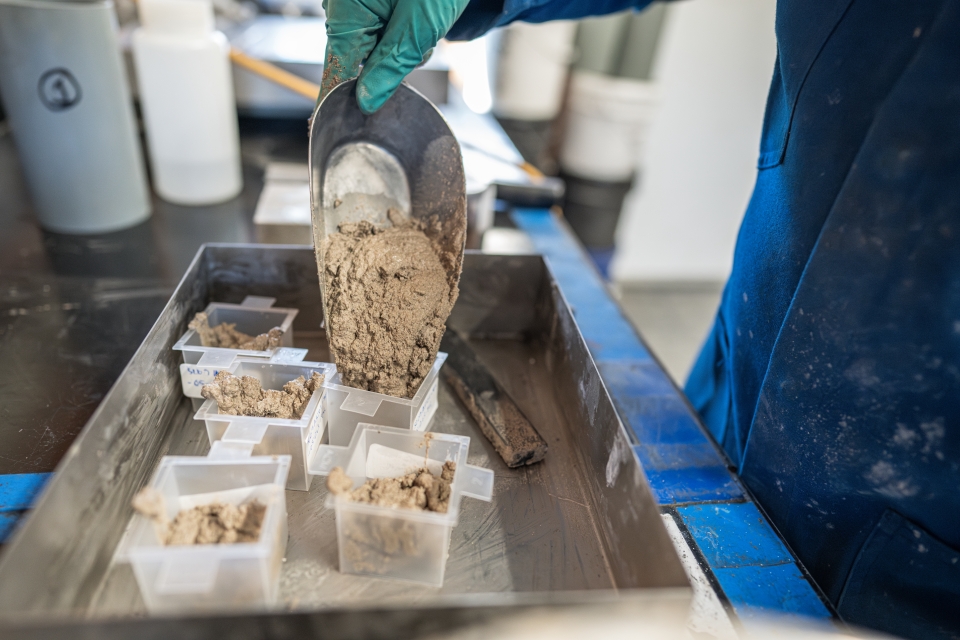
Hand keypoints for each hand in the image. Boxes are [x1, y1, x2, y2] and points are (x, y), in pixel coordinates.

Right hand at [319, 0, 469, 113]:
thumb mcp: (418, 28)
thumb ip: (390, 68)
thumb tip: (366, 101)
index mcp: (346, 10)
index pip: (336, 68)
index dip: (338, 99)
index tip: (327, 127)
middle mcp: (343, 6)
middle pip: (356, 60)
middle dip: (389, 63)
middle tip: (419, 41)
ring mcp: (357, 4)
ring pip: (374, 49)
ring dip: (401, 49)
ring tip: (424, 22)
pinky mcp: (372, 3)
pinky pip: (382, 34)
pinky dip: (403, 36)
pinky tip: (421, 20)